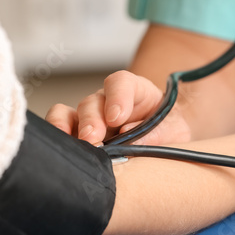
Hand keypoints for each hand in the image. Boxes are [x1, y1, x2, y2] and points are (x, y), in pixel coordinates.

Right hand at [45, 70, 191, 144]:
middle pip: (92, 102)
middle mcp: (107, 101)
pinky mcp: (78, 133)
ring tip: (77, 146)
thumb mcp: (174, 130)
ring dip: (69, 129)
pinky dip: (60, 137)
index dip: (117, 98)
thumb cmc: (169, 128)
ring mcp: (90, 117)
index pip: (121, 83)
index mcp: (134, 91)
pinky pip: (62, 129)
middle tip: (94, 138)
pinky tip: (64, 151)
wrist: (166, 135)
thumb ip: (159, 133)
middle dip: (91, 120)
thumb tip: (135, 143)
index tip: (117, 118)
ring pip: (70, 114)